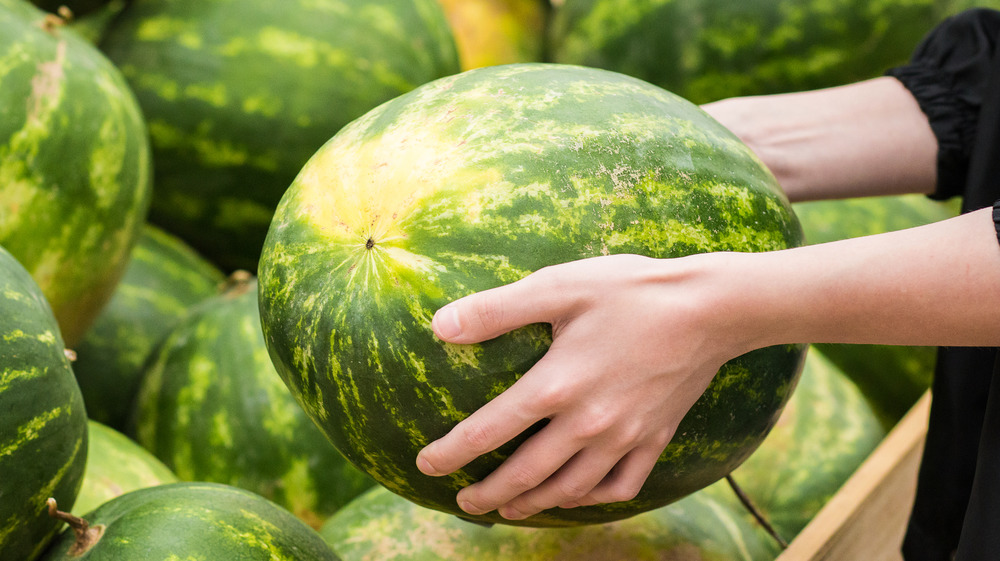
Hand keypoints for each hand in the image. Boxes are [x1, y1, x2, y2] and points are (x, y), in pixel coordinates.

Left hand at [414, 253, 750, 519]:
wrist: (712, 308)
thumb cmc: (630, 291)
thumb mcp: (558, 286)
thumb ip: (496, 309)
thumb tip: (440, 326)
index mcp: (556, 385)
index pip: (488, 431)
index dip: (451, 453)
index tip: (426, 465)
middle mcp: (587, 423)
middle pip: (526, 475)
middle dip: (489, 495)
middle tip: (464, 504)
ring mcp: (624, 437)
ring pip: (569, 489)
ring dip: (533, 504)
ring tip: (511, 510)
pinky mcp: (655, 439)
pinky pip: (619, 486)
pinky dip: (592, 499)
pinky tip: (577, 495)